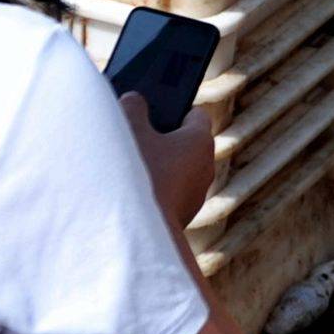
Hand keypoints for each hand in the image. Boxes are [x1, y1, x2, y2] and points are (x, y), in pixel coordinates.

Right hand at [120, 92, 218, 236]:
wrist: (139, 233)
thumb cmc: (138, 175)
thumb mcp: (130, 130)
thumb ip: (133, 107)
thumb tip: (134, 100)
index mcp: (200, 141)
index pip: (195, 115)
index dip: (175, 110)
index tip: (155, 111)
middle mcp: (206, 167)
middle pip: (184, 145)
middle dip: (161, 141)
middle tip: (134, 140)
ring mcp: (196, 195)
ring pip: (176, 173)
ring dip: (156, 170)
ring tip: (127, 171)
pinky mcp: (182, 218)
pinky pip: (169, 196)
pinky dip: (154, 193)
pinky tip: (130, 195)